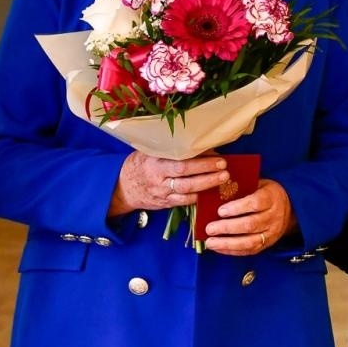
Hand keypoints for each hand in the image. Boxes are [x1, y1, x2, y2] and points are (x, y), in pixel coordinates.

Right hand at [110, 151, 230, 217]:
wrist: (123, 188)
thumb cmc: (140, 165)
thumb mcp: (149, 152)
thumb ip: (168, 149)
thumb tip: (197, 142)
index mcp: (154, 163)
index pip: (179, 161)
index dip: (198, 160)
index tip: (215, 154)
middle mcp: (159, 179)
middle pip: (185, 176)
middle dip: (206, 171)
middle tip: (224, 167)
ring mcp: (162, 193)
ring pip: (187, 191)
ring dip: (207, 185)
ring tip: (223, 179)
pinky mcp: (166, 204)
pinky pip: (184, 202)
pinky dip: (199, 197)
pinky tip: (212, 193)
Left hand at [203, 178, 296, 255]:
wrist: (289, 208)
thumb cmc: (266, 193)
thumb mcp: (258, 184)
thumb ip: (242, 188)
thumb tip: (217, 191)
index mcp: (271, 198)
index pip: (255, 203)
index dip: (238, 208)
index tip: (221, 211)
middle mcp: (273, 217)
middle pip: (250, 224)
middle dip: (228, 228)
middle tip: (210, 228)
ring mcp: (271, 233)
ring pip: (250, 241)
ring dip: (228, 243)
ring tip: (211, 242)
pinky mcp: (267, 245)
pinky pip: (249, 250)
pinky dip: (232, 251)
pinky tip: (218, 248)